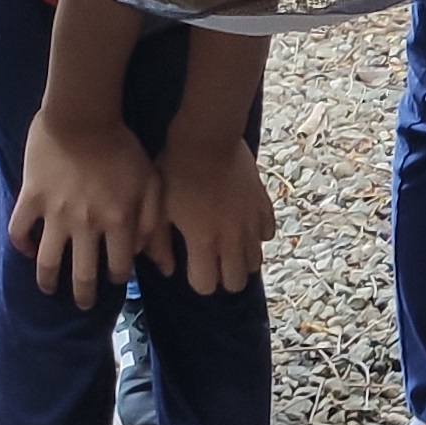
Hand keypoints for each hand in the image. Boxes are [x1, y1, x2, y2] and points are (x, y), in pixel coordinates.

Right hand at [10, 107, 162, 311]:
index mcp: (119, 222)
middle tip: (81, 302)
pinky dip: (22, 245)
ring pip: (47, 262)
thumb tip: (162, 264)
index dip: (118, 277)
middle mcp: (86, 224)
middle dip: (83, 294)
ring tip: (49, 288)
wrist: (83, 114)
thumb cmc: (123, 146)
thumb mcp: (151, 182)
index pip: (119, 267)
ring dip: (48, 281)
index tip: (115, 277)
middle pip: (82, 275)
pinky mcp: (31, 197)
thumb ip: (156, 224)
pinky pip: (19, 231)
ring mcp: (55, 213)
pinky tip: (28, 250)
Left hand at [158, 125, 276, 295]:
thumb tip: (167, 269)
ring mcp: (252, 224)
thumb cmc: (175, 172)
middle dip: (223, 276)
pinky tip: (241, 223)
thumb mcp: (158, 208)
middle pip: (237, 283)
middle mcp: (232, 240)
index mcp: (203, 242)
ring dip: (240, 258)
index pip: (206, 286)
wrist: (207, 138)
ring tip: (227, 243)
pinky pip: (267, 234)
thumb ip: (160, 243)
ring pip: (256, 262)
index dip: (197, 280)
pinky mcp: (264, 207)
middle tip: (211, 259)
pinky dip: (255, 235)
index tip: (191, 265)